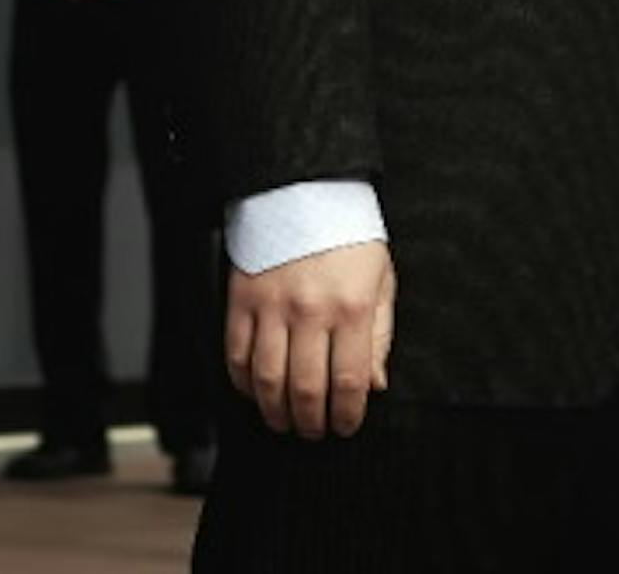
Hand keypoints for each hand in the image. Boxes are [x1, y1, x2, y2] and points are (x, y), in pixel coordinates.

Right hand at [225, 241, 395, 438]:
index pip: (349, 382)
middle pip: (305, 391)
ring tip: (285, 421)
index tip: (346, 426)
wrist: (307, 188)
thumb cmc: (348, 233)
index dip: (346, 415)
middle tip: (314, 431)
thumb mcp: (381, 277)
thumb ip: (380, 334)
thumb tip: (374, 384)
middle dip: (311, 423)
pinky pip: (237, 358)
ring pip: (267, 383)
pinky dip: (244, 384)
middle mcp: (312, 310)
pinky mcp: (242, 301)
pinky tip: (257, 391)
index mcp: (353, 305)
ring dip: (276, 413)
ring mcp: (273, 307)